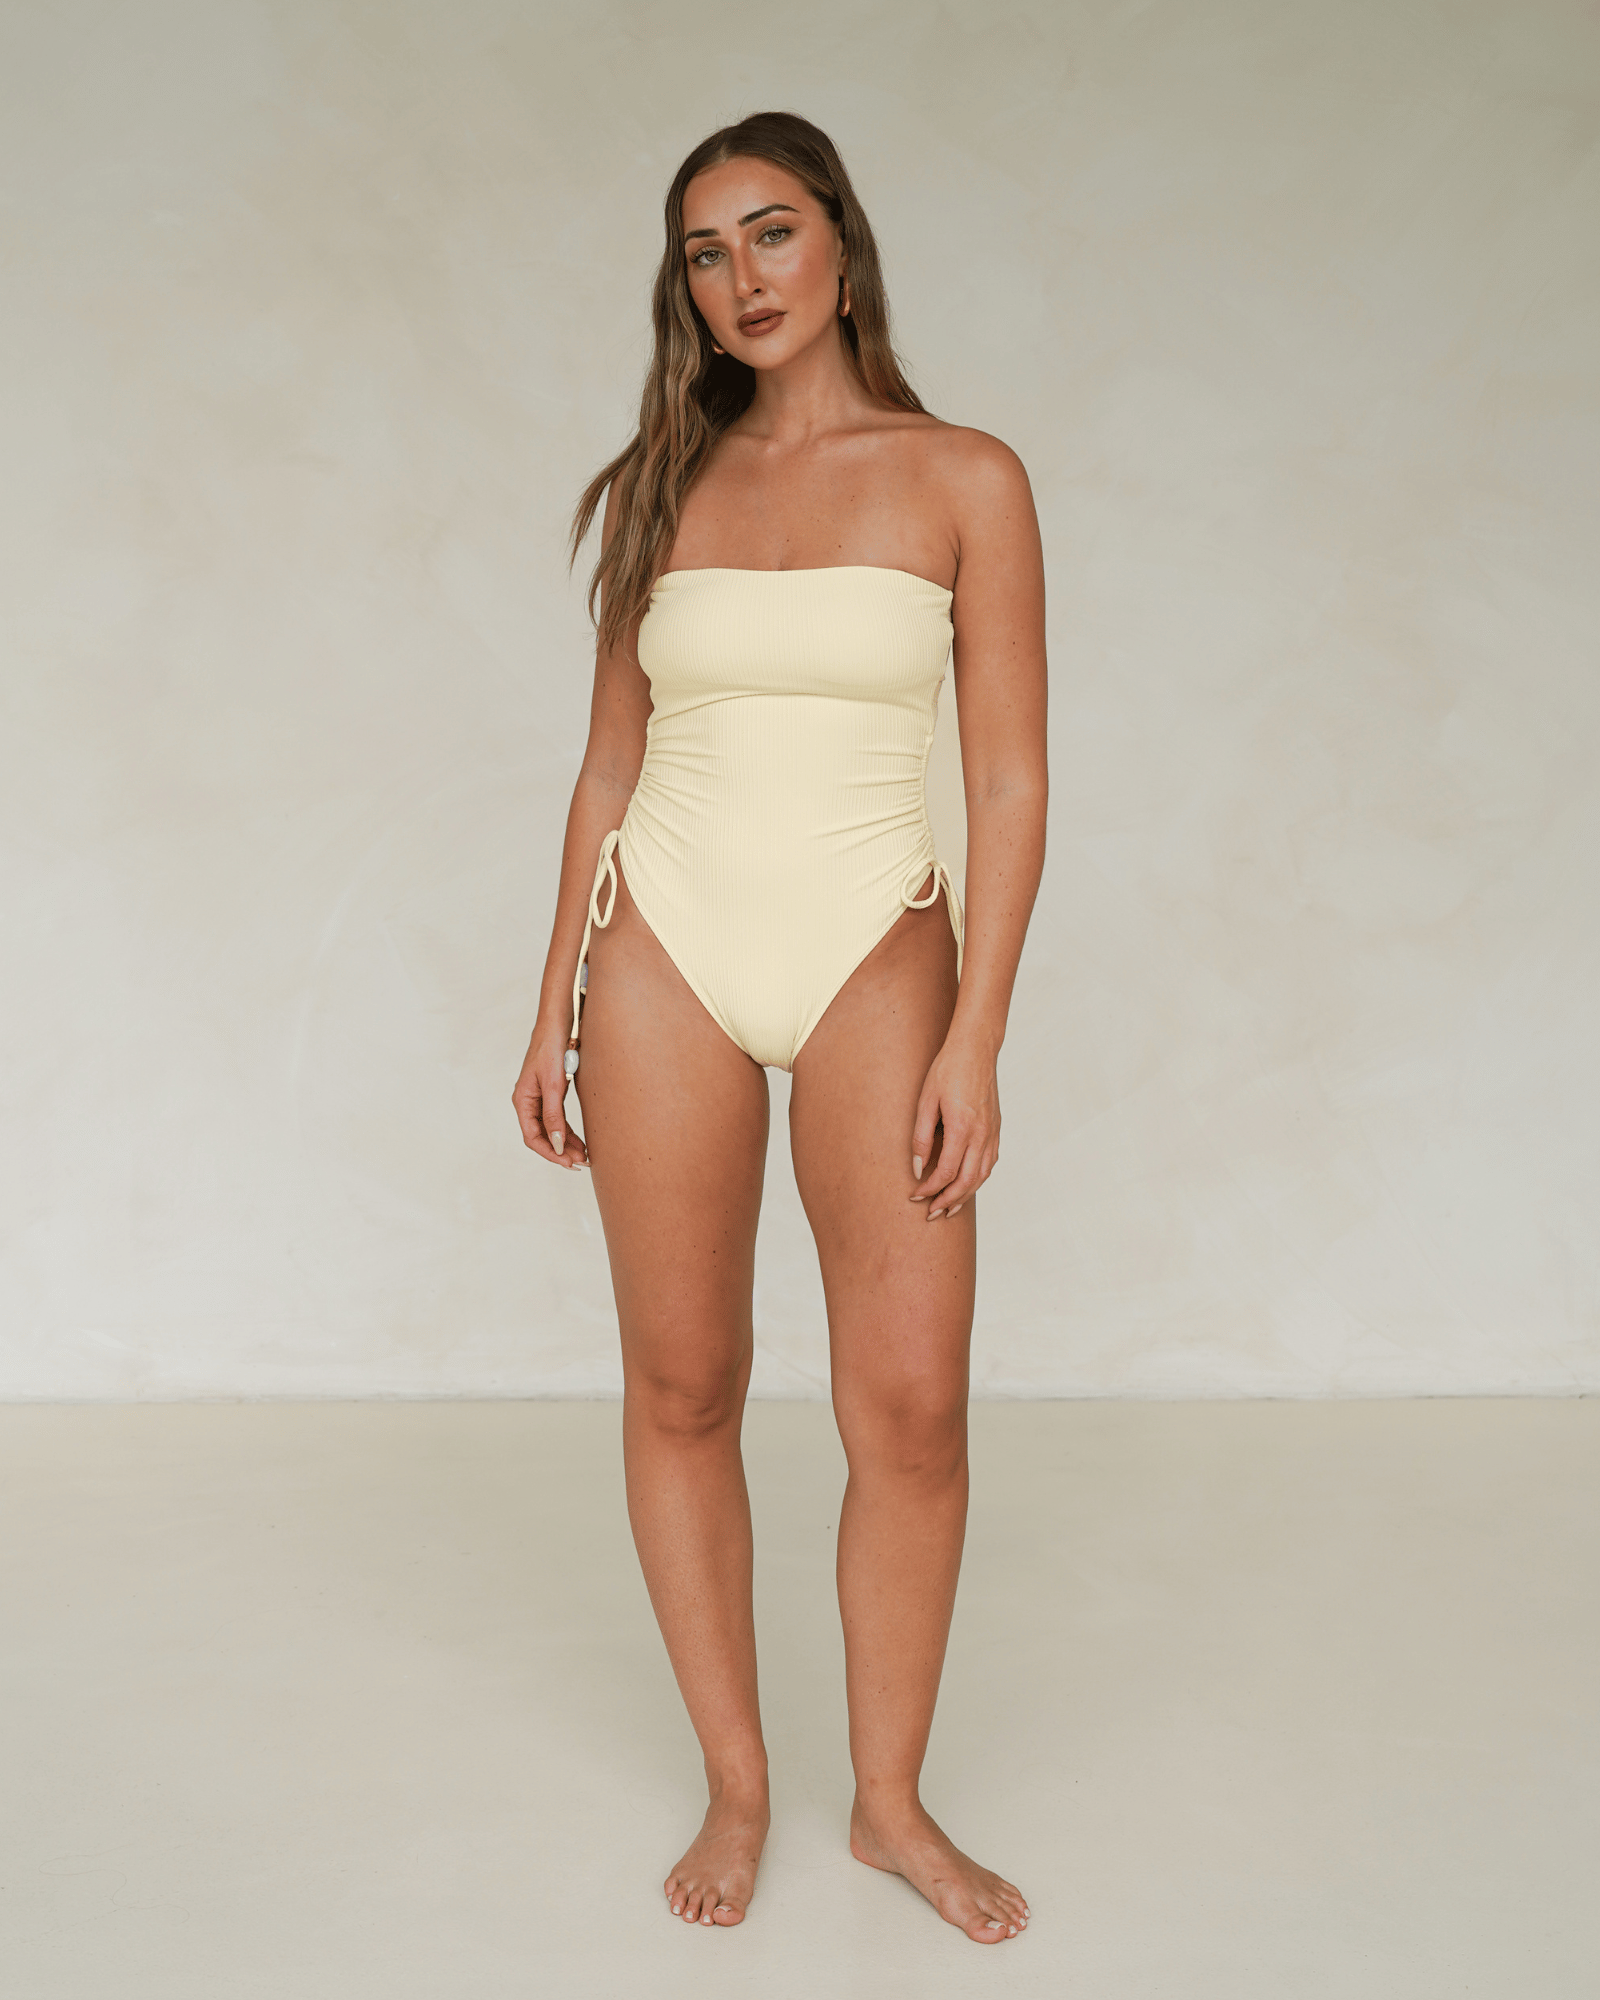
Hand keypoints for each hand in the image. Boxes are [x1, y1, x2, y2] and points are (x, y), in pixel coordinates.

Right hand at [512, 1022, 588, 1168]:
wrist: (558, 1024)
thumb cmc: (552, 1049)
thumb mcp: (554, 1084)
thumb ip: (554, 1115)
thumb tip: (557, 1144)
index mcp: (522, 1101)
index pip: (533, 1137)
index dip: (550, 1152)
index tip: (569, 1163)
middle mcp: (529, 1102)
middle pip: (542, 1137)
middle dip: (561, 1151)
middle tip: (582, 1163)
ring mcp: (540, 1098)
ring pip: (551, 1129)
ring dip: (567, 1143)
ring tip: (585, 1156)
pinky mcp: (552, 1093)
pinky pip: (558, 1119)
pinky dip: (569, 1131)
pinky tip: (582, 1140)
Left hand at [909, 1031, 999, 1218]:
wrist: (976, 1049)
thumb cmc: (947, 1070)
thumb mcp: (926, 1100)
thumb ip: (921, 1136)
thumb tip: (917, 1167)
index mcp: (962, 1127)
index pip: (946, 1172)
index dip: (929, 1188)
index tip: (915, 1195)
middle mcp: (981, 1134)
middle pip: (966, 1181)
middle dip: (947, 1201)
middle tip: (930, 1214)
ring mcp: (992, 1133)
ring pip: (981, 1176)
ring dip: (965, 1195)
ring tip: (948, 1208)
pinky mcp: (996, 1129)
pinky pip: (989, 1163)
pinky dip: (977, 1180)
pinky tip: (966, 1185)